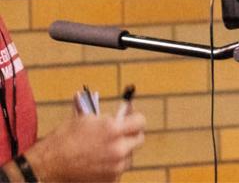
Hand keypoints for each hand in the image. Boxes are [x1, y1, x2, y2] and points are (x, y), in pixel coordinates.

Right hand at [25, 112, 144, 181]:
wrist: (48, 165)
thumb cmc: (66, 138)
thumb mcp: (87, 118)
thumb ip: (108, 117)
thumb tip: (123, 113)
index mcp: (114, 129)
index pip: (140, 121)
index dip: (136, 118)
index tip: (132, 118)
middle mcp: (118, 148)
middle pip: (139, 140)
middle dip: (131, 135)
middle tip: (122, 133)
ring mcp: (115, 167)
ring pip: (129, 156)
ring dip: (122, 151)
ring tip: (106, 149)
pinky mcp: (109, 181)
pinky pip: (118, 170)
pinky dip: (113, 166)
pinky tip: (100, 162)